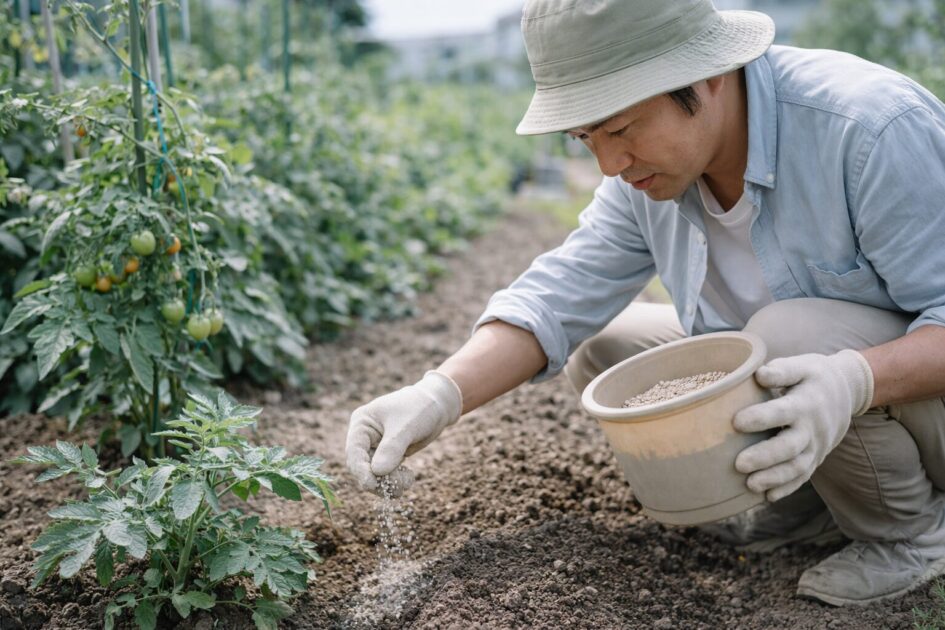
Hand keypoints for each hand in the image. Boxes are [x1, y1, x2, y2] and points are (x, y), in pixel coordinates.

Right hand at [345, 371, 462, 492]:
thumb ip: (392, 448)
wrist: (436, 406)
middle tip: (398, 488)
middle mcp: (364, 437)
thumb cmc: (419, 409)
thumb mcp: (406, 427)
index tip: (371, 485)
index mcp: (361, 423)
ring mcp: (374, 448)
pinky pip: (385, 475)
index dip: (360, 470)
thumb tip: (377, 471)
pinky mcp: (386, 456)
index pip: (354, 451)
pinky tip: (408, 476)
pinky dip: (395, 480)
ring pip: (373, 475)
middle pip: (362, 467)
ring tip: (407, 480)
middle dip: (378, 480)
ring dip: (389, 483)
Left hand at [733, 349, 873, 501]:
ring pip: (797, 467)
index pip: (783, 412)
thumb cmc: (813, 378)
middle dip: (765, 457)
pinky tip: (767, 497)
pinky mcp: (815, 458)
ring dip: (774, 478)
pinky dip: (787, 488)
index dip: (761, 418)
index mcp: (805, 403)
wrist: (847, 393)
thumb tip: (759, 375)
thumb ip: (782, 370)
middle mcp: (812, 428)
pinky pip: (803, 477)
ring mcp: (815, 446)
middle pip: (790, 447)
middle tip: (738, 464)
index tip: (736, 422)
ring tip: (750, 485)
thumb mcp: (802, 366)